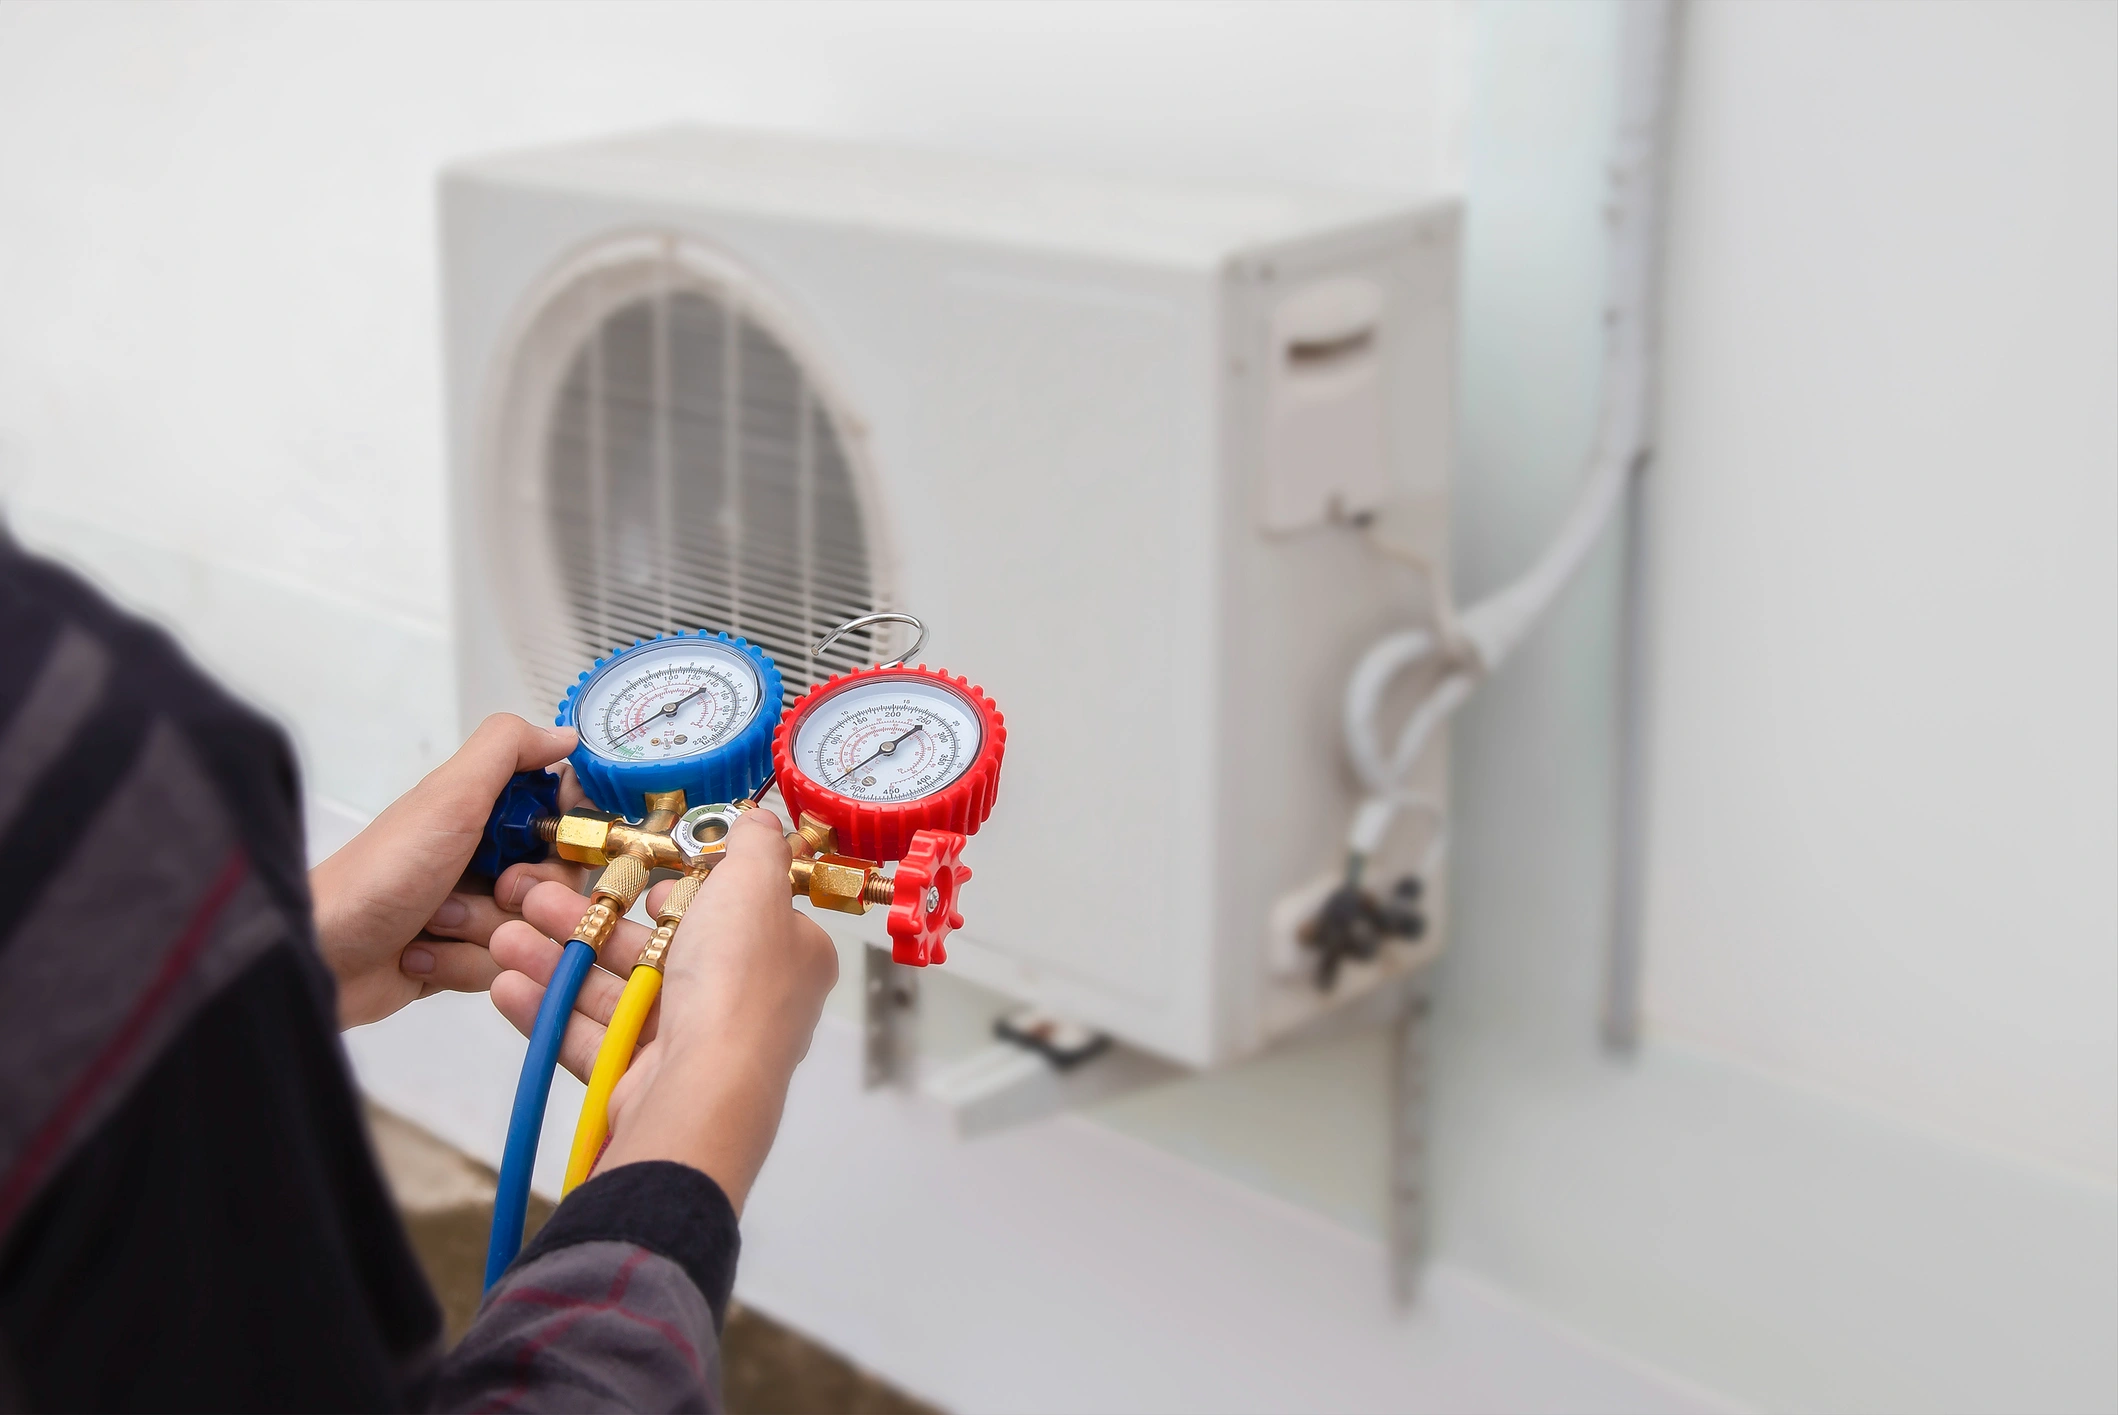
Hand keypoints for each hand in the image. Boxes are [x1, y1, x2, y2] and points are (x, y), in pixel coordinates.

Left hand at [311, 713, 588, 1028]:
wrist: (317, 956)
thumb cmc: (380, 875)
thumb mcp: (448, 799)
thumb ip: (506, 751)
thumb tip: (563, 734)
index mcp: (482, 811)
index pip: (566, 817)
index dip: (569, 835)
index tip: (546, 844)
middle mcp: (482, 857)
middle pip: (560, 881)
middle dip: (524, 893)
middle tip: (492, 889)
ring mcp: (472, 910)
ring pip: (532, 929)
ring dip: (484, 932)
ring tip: (434, 925)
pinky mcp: (460, 958)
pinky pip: (502, 968)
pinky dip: (461, 965)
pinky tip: (419, 956)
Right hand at [488, 807, 837, 1210]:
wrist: (704, 1084)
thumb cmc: (737, 978)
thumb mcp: (755, 886)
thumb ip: (754, 847)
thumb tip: (758, 821)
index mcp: (782, 957)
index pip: (729, 915)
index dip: (683, 895)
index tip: (647, 880)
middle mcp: (741, 1001)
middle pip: (656, 950)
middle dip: (590, 921)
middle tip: (535, 897)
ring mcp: (690, 1044)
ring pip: (615, 991)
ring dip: (558, 960)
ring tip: (504, 935)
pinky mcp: (644, 1080)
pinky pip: (590, 1038)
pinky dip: (550, 1010)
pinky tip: (507, 985)